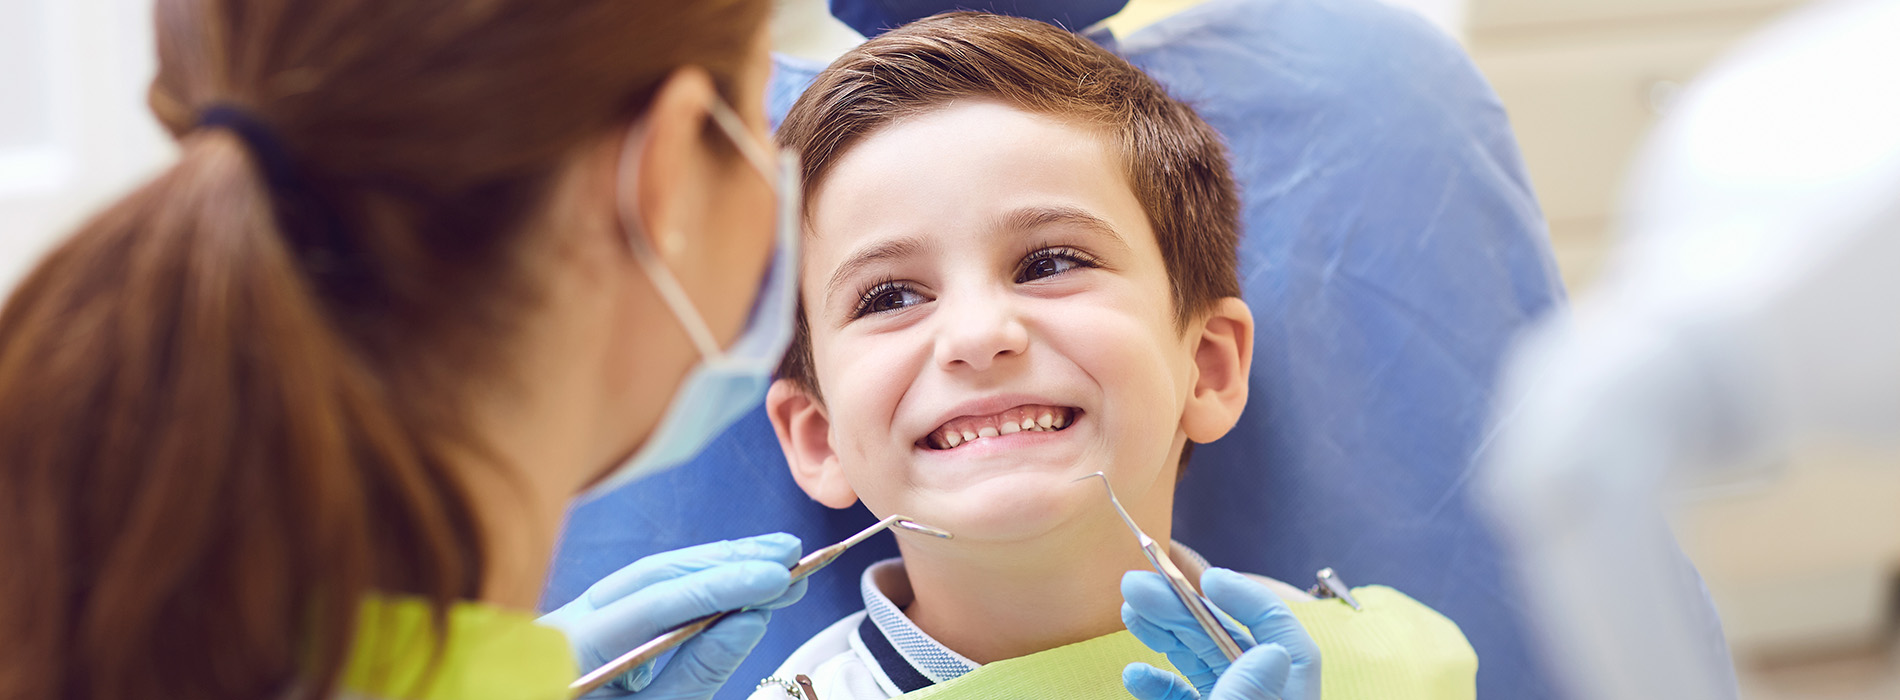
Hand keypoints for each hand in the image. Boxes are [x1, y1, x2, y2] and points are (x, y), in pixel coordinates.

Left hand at [538, 533, 807, 698]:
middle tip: (791, 555)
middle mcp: (566, 621)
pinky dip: (696, 583)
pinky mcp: (594, 623)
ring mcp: (576, 618)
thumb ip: (698, 673)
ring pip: (652, 576)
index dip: (721, 586)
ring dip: (718, 564)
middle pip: (654, 575)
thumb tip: (750, 618)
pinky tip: (736, 575)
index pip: (654, 603)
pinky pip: (647, 592)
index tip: (779, 577)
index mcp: (568, 650)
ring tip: (778, 559)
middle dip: (727, 562)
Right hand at [1121, 568, 1319, 699]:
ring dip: (1165, 634)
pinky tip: (1134, 673)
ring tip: (1131, 609)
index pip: (1281, 636)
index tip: (1208, 579)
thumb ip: (1250, 692)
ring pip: (1202, 663)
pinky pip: (1183, 696)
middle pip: (1228, 642)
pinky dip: (1158, 683)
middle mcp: (1261, 697)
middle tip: (1139, 583)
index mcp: (1287, 696)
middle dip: (1183, 609)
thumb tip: (1274, 650)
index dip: (1247, 599)